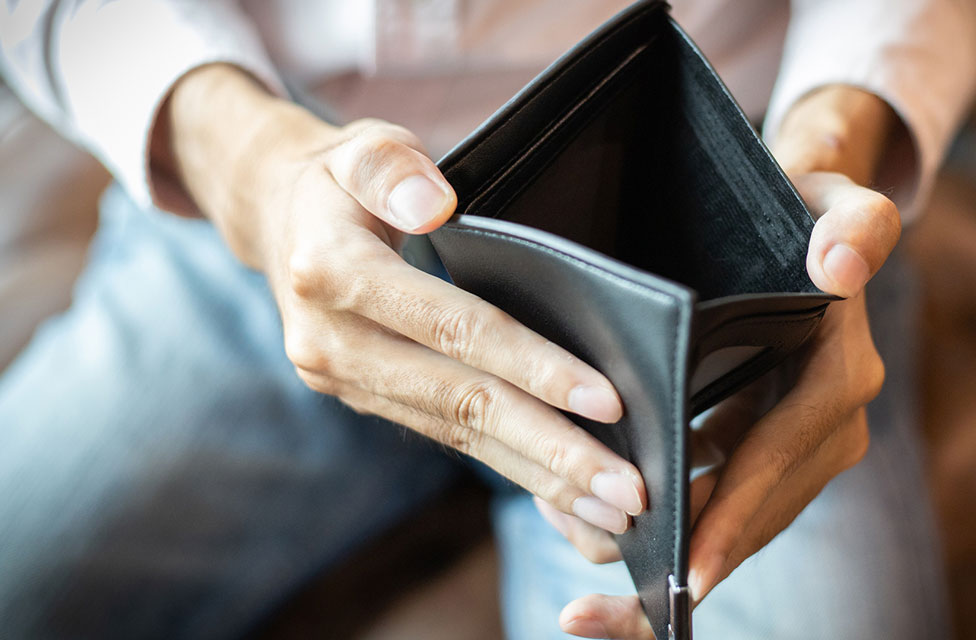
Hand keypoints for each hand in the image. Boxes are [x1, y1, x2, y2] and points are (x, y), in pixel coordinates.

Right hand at [160, 65, 647, 532]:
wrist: (277, 221)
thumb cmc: (339, 180)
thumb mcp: (361, 148)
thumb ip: (394, 170)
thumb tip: (435, 207)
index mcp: (333, 274)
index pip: (453, 328)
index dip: (531, 365)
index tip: (605, 401)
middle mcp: (334, 341)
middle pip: (462, 402)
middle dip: (551, 449)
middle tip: (627, 491)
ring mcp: (345, 380)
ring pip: (457, 435)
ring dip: (539, 475)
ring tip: (610, 511)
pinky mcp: (365, 397)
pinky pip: (444, 437)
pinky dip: (507, 466)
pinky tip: (559, 495)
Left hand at [532, 87, 903, 637]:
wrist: (805, 232)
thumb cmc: (807, 216)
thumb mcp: (832, 206)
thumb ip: (849, 228)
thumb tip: (840, 268)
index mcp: (835, 381)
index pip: (778, 458)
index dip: (734, 514)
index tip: (684, 571)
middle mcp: (822, 429)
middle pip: (752, 518)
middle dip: (682, 570)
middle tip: (597, 617)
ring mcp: (791, 449)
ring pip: (731, 528)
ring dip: (663, 568)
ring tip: (587, 609)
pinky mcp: (757, 454)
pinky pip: (717, 508)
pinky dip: (670, 536)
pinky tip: (605, 551)